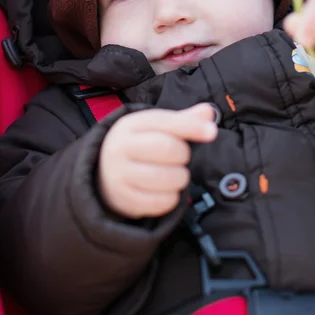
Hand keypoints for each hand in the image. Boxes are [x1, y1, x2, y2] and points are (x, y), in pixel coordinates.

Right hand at [98, 104, 216, 218]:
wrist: (103, 172)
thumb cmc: (139, 146)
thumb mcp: (155, 128)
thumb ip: (183, 120)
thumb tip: (209, 112)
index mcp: (130, 124)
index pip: (166, 122)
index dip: (192, 127)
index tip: (212, 132)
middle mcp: (120, 147)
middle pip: (167, 149)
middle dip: (183, 155)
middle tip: (180, 158)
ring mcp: (119, 175)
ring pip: (166, 177)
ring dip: (180, 178)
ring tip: (175, 175)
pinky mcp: (124, 200)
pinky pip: (161, 202)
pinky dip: (172, 198)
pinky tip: (166, 191)